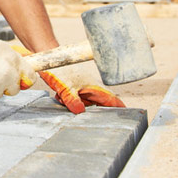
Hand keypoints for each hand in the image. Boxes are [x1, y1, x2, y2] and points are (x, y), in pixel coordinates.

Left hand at [11, 46, 125, 113]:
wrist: (47, 60)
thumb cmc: (59, 70)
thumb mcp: (65, 88)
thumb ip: (72, 100)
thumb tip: (80, 112)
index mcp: (95, 87)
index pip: (112, 100)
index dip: (121, 109)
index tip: (129, 118)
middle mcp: (91, 88)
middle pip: (98, 106)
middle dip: (90, 111)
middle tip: (82, 112)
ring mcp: (83, 88)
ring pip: (85, 103)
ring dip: (76, 104)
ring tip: (64, 98)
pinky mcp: (74, 88)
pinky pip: (75, 99)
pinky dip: (68, 100)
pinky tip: (60, 96)